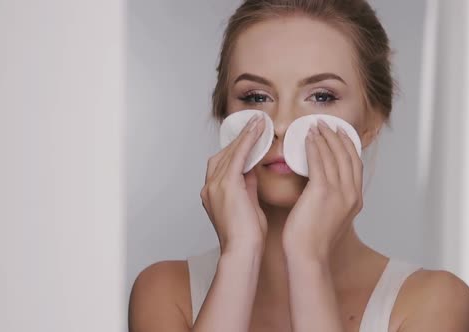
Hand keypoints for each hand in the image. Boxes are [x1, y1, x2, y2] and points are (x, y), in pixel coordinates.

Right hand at [200, 114, 267, 253]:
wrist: (242, 251)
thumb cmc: (247, 236)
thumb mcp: (247, 204)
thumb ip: (247, 185)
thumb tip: (252, 169)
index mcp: (212, 193)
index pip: (224, 162)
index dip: (237, 147)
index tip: (250, 135)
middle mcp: (209, 186)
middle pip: (225, 154)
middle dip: (240, 137)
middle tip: (255, 122)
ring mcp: (215, 185)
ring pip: (231, 152)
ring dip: (245, 135)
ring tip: (259, 121)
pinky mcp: (226, 185)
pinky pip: (237, 156)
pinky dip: (247, 141)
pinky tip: (257, 131)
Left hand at [282, 119, 363, 260]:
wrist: (309, 255)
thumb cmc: (313, 240)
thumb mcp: (331, 217)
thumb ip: (333, 201)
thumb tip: (324, 189)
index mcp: (356, 200)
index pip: (355, 165)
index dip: (348, 146)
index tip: (341, 134)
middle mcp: (352, 193)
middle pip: (348, 156)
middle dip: (338, 136)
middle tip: (328, 124)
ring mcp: (339, 192)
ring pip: (334, 155)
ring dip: (325, 137)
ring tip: (316, 125)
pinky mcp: (323, 191)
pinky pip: (319, 161)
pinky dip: (314, 146)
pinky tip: (308, 138)